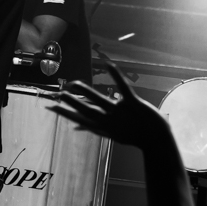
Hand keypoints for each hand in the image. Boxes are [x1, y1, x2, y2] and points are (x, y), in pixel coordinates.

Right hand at [48, 63, 168, 148]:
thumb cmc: (132, 135)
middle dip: (72, 103)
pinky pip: (123, 88)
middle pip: (87, 110)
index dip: (65, 113)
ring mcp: (121, 112)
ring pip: (100, 100)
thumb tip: (74, 127)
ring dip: (86, 92)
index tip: (50, 107)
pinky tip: (107, 65)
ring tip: (73, 83)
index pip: (80, 119)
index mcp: (102, 126)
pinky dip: (115, 76)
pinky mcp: (134, 104)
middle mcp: (109, 120)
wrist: (156, 140)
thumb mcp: (110, 134)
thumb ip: (92, 127)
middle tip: (57, 95)